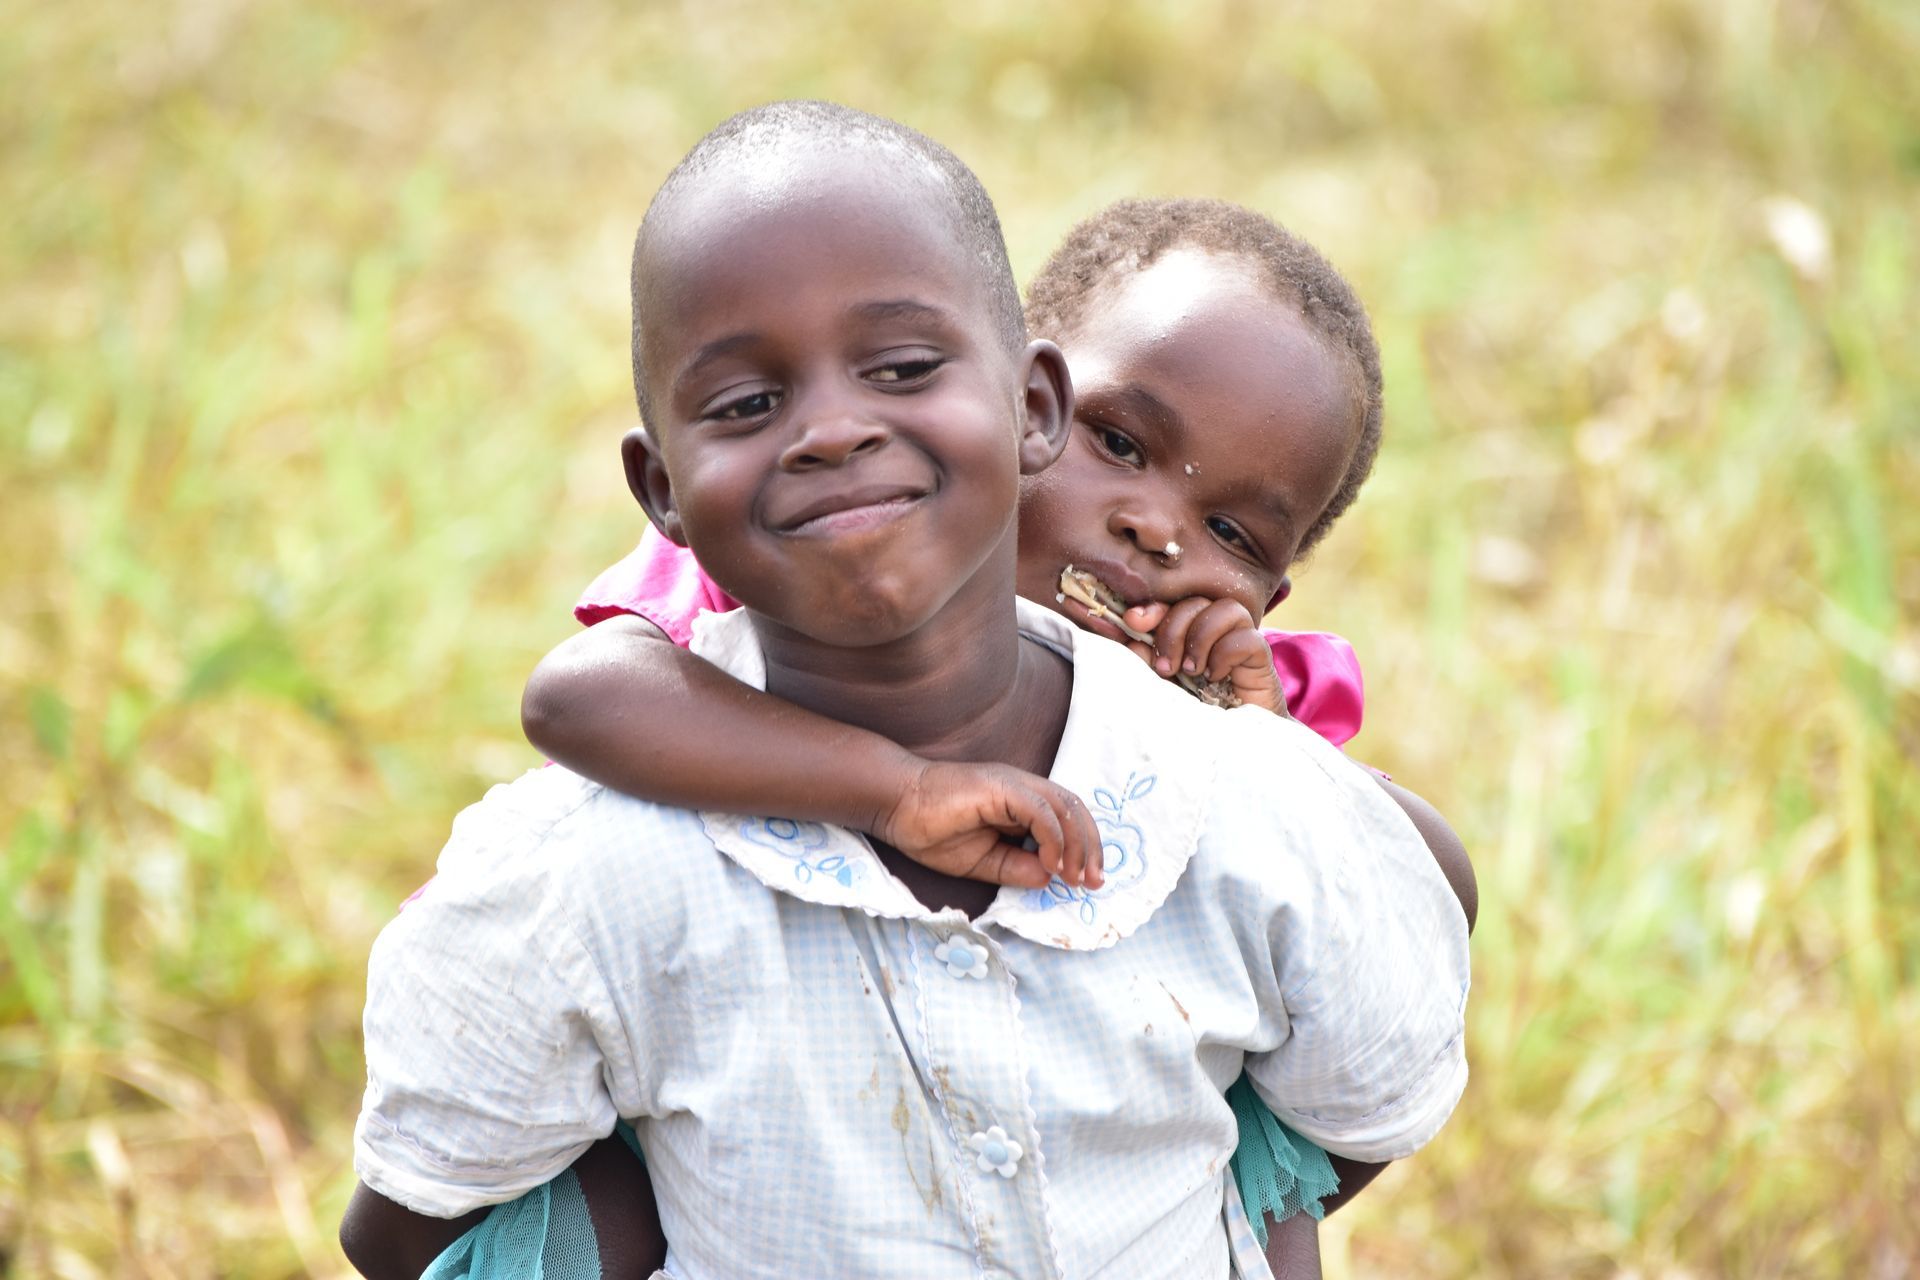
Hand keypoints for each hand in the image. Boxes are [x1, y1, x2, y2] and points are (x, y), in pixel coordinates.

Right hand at [872, 761, 1103, 889]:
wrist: (896, 808)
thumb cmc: (931, 831)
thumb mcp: (982, 862)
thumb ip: (1016, 868)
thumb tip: (1050, 878)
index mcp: (1022, 803)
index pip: (1068, 818)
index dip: (1085, 848)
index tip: (1087, 882)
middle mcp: (1024, 788)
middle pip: (1075, 810)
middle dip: (1091, 848)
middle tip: (1092, 883)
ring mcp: (1014, 784)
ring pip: (1063, 807)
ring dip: (1077, 845)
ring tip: (1075, 877)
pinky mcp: (1000, 786)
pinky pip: (1039, 809)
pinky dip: (1052, 836)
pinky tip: (1051, 862)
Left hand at [1119, 598, 1290, 717]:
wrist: (1232, 750)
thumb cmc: (1193, 719)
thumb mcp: (1161, 691)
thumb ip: (1147, 665)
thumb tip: (1134, 641)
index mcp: (1187, 635)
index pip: (1173, 604)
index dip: (1153, 607)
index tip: (1133, 621)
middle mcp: (1214, 634)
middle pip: (1196, 602)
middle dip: (1173, 630)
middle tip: (1166, 668)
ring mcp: (1238, 643)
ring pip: (1227, 608)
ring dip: (1201, 637)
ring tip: (1193, 670)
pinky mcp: (1260, 659)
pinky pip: (1248, 636)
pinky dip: (1226, 653)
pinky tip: (1216, 677)